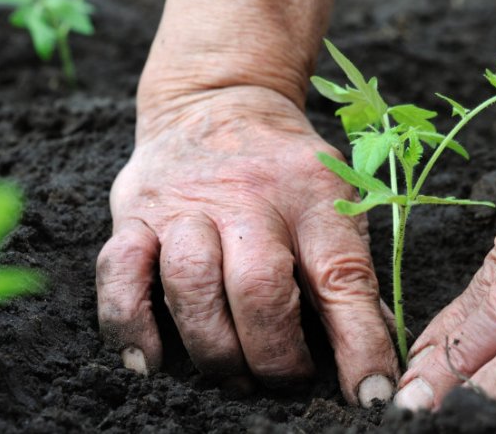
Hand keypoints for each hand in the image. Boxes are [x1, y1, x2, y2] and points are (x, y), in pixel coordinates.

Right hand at [96, 85, 397, 406]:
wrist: (220, 101)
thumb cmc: (287, 169)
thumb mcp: (335, 200)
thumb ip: (350, 273)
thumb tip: (376, 353)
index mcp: (313, 197)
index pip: (343, 278)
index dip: (360, 344)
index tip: (371, 395)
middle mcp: (249, 198)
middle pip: (259, 288)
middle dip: (275, 354)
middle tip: (286, 382)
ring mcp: (185, 205)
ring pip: (191, 285)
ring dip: (215, 349)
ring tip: (235, 377)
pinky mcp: (135, 214)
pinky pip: (119, 273)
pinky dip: (130, 326)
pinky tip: (151, 363)